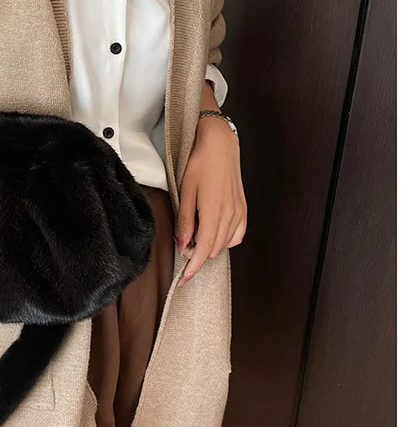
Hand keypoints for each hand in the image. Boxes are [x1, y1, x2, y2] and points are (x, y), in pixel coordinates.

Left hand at [176, 115, 246, 284]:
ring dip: (210, 248)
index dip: (194, 267)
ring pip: (225, 244)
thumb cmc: (200, 166)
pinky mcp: (243, 209)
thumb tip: (182, 245)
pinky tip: (214, 233)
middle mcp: (230, 216)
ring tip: (195, 239)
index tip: (184, 279)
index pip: (204, 250)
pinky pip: (237, 235)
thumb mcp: (185, 193)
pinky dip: (225, 240)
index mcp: (214, 213)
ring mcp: (239, 213)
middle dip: (198, 255)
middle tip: (183, 247)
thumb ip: (185, 221)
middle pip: (214, 250)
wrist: (220, 147)